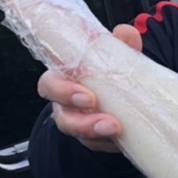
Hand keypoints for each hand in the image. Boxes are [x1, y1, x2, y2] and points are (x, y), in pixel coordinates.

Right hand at [37, 24, 140, 152]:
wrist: (127, 99)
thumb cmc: (112, 74)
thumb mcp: (117, 57)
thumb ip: (121, 44)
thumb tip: (125, 33)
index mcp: (67, 80)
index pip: (50, 84)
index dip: (61, 90)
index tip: (86, 95)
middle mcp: (68, 104)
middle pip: (61, 115)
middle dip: (79, 119)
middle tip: (102, 117)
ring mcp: (80, 123)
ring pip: (78, 133)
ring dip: (95, 131)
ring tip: (115, 128)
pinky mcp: (95, 140)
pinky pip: (96, 145)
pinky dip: (108, 142)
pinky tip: (121, 138)